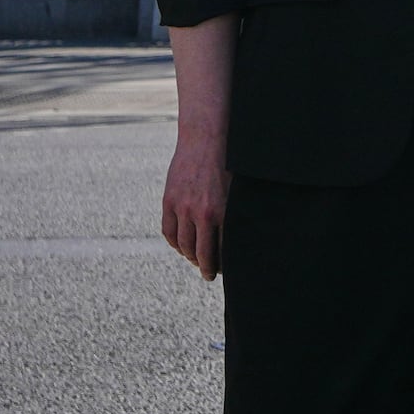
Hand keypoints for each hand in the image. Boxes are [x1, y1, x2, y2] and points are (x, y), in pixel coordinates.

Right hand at [160, 125, 226, 279]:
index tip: (227, 271)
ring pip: (183, 244)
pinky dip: (174, 243)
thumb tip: (244, 233)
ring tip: (197, 261)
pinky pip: (169, 231)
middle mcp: (202, 213)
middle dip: (207, 267)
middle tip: (210, 274)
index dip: (225, 263)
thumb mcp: (241, 189)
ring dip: (189, 256)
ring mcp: (182, 207)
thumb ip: (239, 211)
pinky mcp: (169, 201)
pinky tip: (181, 247)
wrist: (207, 138)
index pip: (223, 249)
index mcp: (224, 212)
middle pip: (201, 252)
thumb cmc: (232, 162)